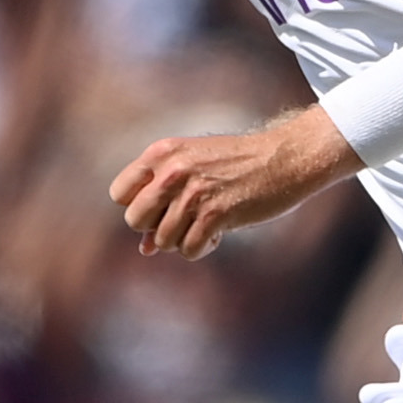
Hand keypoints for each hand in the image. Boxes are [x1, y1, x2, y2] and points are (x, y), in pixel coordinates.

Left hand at [111, 111, 354, 259]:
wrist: (284, 159)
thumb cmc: (236, 164)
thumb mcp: (193, 168)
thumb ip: (163, 201)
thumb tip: (143, 249)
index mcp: (162, 152)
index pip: (119, 194)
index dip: (137, 206)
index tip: (161, 206)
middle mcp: (172, 171)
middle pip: (135, 220)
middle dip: (156, 227)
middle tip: (182, 219)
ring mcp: (194, 193)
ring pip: (162, 241)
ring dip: (183, 239)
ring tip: (205, 223)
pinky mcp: (216, 214)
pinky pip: (189, 250)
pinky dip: (202, 248)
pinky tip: (218, 232)